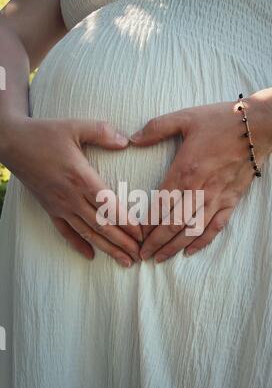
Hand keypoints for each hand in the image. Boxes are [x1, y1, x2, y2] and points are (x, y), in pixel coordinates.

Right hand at [1, 116, 141, 265]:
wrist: (12, 143)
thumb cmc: (44, 133)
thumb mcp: (75, 126)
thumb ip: (102, 132)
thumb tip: (127, 142)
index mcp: (81, 177)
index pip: (109, 206)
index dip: (126, 222)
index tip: (141, 234)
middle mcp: (71, 197)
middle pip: (101, 225)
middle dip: (122, 242)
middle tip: (139, 255)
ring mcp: (59, 206)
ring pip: (87, 233)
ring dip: (107, 248)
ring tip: (124, 261)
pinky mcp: (49, 209)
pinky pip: (64, 232)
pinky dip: (77, 245)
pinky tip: (90, 256)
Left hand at [130, 96, 271, 261]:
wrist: (258, 126)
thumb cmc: (220, 121)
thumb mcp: (184, 117)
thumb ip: (156, 128)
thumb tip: (132, 139)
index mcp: (184, 172)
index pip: (160, 206)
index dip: (146, 224)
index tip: (135, 235)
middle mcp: (199, 190)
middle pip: (173, 224)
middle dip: (155, 242)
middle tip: (142, 255)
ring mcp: (216, 198)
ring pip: (192, 230)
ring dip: (174, 247)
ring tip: (160, 259)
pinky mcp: (231, 201)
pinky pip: (216, 227)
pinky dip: (202, 242)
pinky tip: (190, 252)